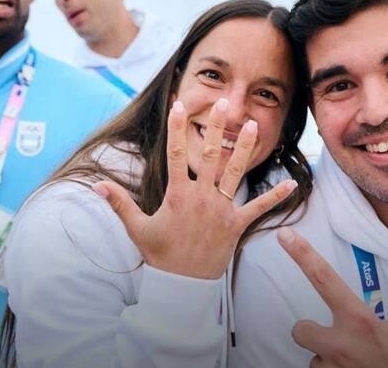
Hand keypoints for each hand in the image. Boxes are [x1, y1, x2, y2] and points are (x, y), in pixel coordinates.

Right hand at [93, 99, 297, 278]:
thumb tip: (95, 185)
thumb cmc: (160, 255)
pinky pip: (258, 208)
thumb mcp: (137, 228)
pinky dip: (275, 197)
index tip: (180, 105)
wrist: (182, 285)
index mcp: (177, 195)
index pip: (174, 154)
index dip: (176, 128)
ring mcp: (220, 210)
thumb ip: (119, 203)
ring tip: (254, 125)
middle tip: (224, 102)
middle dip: (215, 127)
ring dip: (245, 148)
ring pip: (235, 173)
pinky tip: (292, 184)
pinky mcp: (236, 226)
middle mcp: (200, 197)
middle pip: (209, 155)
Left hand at [277, 227, 387, 367]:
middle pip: (301, 329)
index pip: (325, 279)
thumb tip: (349, 321)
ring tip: (354, 363)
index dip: (303, 255)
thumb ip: (363, 320)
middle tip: (333, 340)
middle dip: (310, 333)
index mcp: (359, 320)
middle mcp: (339, 342)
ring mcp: (330, 367)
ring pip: (315, 358)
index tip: (285, 236)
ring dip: (329, 359)